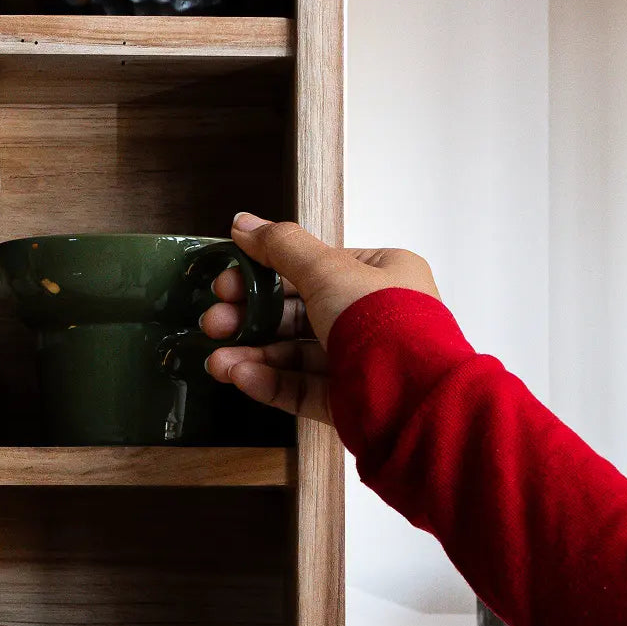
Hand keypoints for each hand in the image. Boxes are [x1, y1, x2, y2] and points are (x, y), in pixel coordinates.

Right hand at [201, 213, 439, 423]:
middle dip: (252, 319)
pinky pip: (305, 389)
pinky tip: (240, 376)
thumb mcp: (327, 269)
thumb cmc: (382, 321)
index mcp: (381, 277)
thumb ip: (281, 247)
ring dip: (253, 355)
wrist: (411, 396)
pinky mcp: (351, 403)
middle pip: (300, 314)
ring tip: (217, 361)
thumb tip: (243, 223)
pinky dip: (271, 382)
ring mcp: (362, 363)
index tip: (227, 283)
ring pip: (298, 357)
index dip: (266, 274)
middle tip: (214, 321)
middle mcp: (375, 318)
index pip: (315, 270)